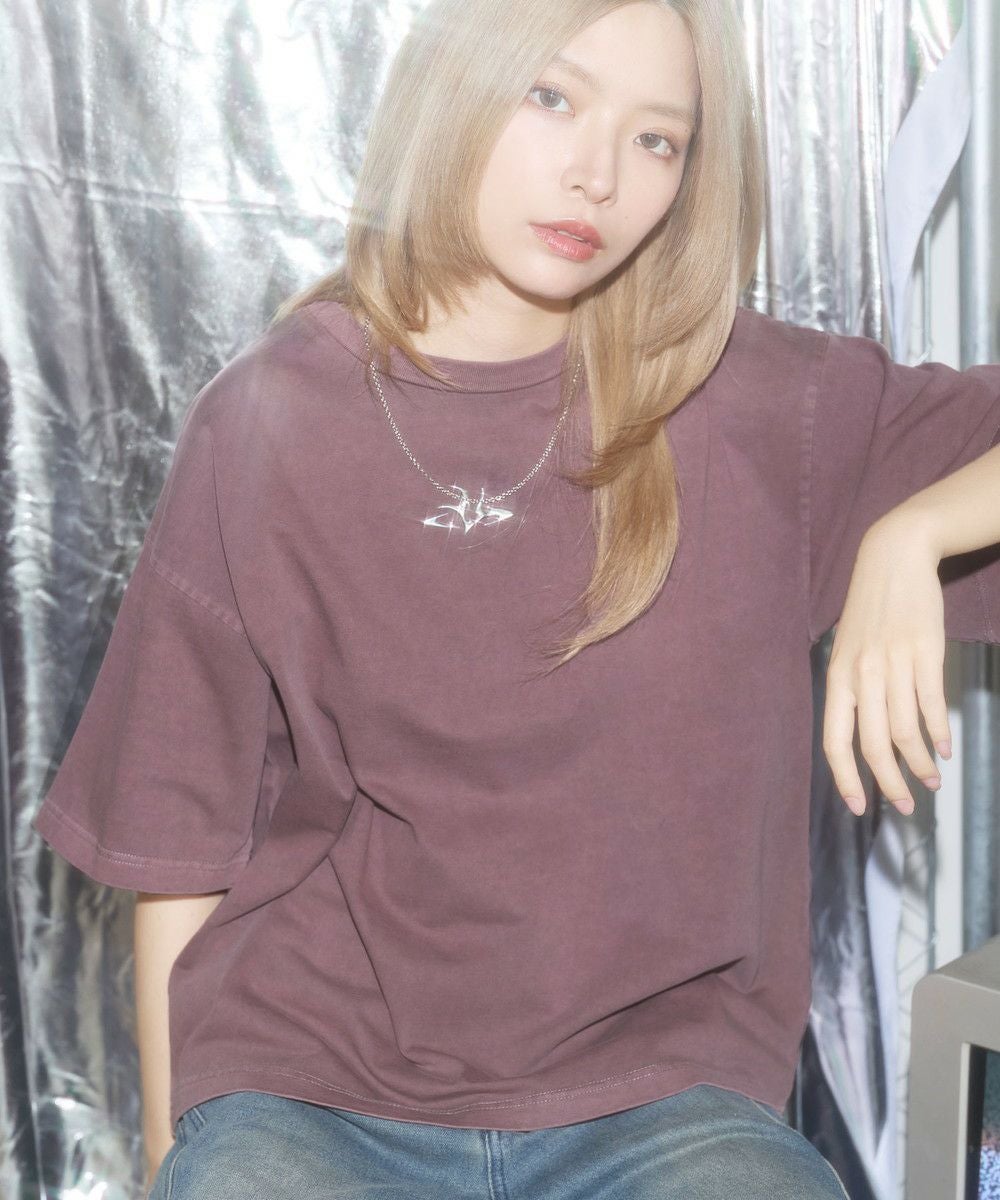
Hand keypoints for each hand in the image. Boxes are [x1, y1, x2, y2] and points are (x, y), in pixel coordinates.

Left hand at [821, 515, 953, 816]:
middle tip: (904, 806)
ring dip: (920, 763)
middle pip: (873, 744)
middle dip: (889, 782)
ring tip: (931, 781)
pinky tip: (944, 748)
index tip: (858, 806)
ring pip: (906, 731)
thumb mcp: (847, 649)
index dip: (845, 778)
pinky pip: (931, 704)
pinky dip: (939, 732)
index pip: (834, 740)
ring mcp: (894, 663)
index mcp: (837, 677)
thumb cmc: (870, 610)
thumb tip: (863, 735)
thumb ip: (852, 690)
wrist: (894, 558)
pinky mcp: (925, 652)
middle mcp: (861, 674)